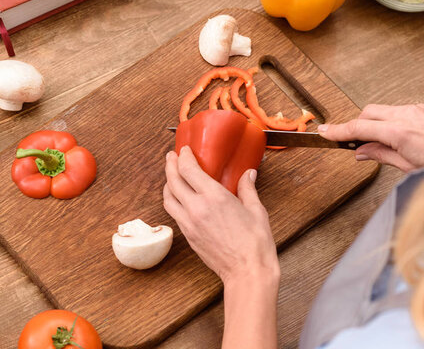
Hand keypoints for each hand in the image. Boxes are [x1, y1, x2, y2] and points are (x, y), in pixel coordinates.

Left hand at [163, 146, 278, 285]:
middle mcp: (197, 208)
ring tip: (172, 175)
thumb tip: (248, 174)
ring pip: (168, 198)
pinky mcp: (188, 236)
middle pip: (172, 181)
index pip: (188, 170)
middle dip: (170, 165)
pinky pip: (173, 213)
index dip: (183, 156)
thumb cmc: (255, 244)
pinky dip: (172, 200)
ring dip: (167, 183)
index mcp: (214, 198)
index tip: (184, 150)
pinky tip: (179, 198)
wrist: (247, 272)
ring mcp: (189, 223)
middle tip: (171, 157)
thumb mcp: (256, 210)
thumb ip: (248, 189)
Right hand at [318, 101, 423, 171]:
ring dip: (378, 123)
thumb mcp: (409, 167)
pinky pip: (404, 110)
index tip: (325, 132)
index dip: (338, 131)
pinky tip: (404, 135)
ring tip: (382, 142)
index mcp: (400, 132)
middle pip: (368, 113)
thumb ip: (382, 155)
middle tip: (353, 142)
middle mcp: (409, 115)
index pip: (358, 128)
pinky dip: (397, 121)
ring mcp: (421, 108)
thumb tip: (362, 152)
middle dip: (358, 125)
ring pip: (386, 110)